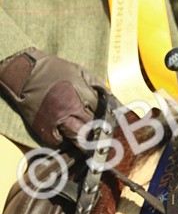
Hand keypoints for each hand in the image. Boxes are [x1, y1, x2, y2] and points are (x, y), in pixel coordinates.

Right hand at [0, 49, 114, 147]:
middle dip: (99, 133)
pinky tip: (70, 138)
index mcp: (79, 95)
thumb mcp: (81, 73)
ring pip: (76, 137)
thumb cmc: (55, 70)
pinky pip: (57, 141)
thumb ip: (99, 87)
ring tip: (92, 142)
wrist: (25, 72)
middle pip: (90, 129)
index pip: (101, 114)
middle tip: (107, 139)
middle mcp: (68, 110)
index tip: (115, 127)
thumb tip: (116, 101)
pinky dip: (65, 141)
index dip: (109, 121)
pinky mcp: (43, 127)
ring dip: (85, 140)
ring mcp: (55, 120)